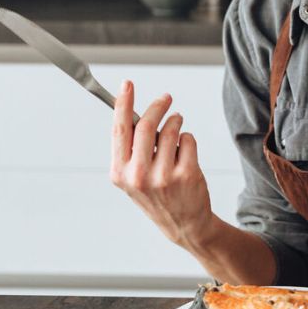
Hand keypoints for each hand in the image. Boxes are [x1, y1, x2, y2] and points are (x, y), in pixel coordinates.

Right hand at [109, 79, 211, 245]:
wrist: (184, 224)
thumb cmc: (157, 195)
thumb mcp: (133, 177)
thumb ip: (130, 149)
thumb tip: (132, 111)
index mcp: (119, 173)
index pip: (119, 129)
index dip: (122, 103)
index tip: (127, 84)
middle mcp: (138, 175)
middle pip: (146, 125)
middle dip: (158, 106)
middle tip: (166, 98)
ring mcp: (163, 176)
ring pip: (171, 130)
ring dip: (176, 122)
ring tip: (177, 128)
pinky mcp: (186, 174)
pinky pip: (188, 139)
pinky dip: (188, 139)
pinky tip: (185, 152)